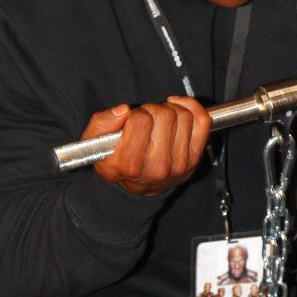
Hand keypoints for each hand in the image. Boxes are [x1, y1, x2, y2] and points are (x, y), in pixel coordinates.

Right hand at [80, 96, 211, 195]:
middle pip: (165, 115)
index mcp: (131, 164)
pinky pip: (203, 121)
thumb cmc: (116, 162)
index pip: (141, 120)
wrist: (138, 188)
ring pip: (184, 115)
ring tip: (160, 119)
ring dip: (171, 110)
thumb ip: (101, 123)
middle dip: (153, 110)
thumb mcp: (94, 145)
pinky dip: (192, 108)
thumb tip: (123, 111)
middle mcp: (158, 166)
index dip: (136, 114)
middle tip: (146, 119)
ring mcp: (180, 164)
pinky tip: (178, 111)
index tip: (133, 120)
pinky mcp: (195, 159)